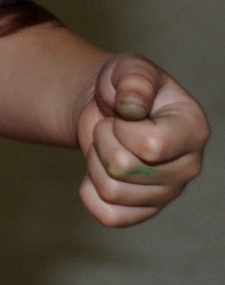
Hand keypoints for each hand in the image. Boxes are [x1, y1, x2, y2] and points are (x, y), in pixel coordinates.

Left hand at [74, 53, 207, 226]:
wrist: (108, 108)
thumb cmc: (123, 88)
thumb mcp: (128, 68)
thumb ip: (133, 80)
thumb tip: (131, 107)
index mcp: (193, 130)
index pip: (151, 146)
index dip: (122, 128)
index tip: (123, 113)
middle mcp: (189, 167)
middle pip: (125, 169)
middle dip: (102, 141)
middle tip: (110, 127)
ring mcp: (168, 192)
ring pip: (112, 192)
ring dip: (95, 163)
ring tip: (108, 146)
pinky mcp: (144, 211)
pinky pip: (109, 216)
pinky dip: (91, 193)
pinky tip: (98, 171)